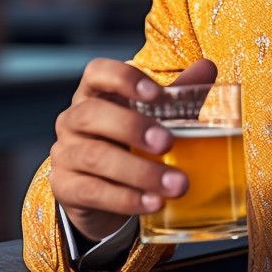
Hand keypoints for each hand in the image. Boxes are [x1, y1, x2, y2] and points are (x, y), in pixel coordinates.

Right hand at [50, 57, 218, 242]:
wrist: (103, 193)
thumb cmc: (129, 144)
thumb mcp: (154, 118)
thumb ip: (177, 95)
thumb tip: (206, 68)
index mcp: (95, 94)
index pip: (97, 73)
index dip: (123, 79)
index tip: (155, 94)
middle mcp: (73, 120)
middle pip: (91, 114)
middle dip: (132, 127)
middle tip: (168, 143)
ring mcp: (64, 154)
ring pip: (94, 156)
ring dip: (139, 171)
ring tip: (175, 185)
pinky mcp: (66, 187)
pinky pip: (92, 191)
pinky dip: (126, 198)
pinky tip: (153, 203)